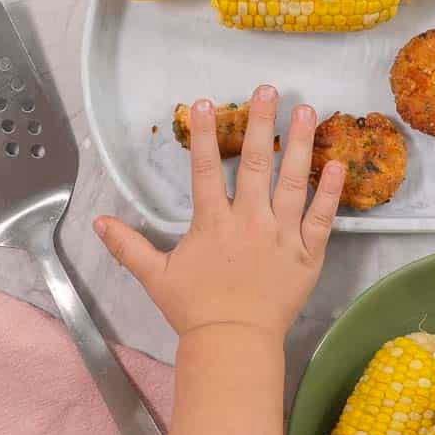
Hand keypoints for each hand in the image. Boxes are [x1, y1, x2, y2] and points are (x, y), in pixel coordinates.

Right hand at [93, 86, 345, 340]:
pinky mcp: (307, 253)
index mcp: (214, 223)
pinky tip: (338, 164)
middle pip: (257, 164)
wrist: (233, 345)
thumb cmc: (194, 310)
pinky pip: (321, 217)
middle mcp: (250, 221)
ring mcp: (282, 235)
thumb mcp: (155, 277)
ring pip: (293, 182)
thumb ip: (128, 246)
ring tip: (307, 111)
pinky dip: (330, 191)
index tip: (206, 101)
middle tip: (268, 89)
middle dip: (262, 123)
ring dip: (300, 144)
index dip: (207, 134)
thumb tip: (97, 222)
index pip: (207, 170)